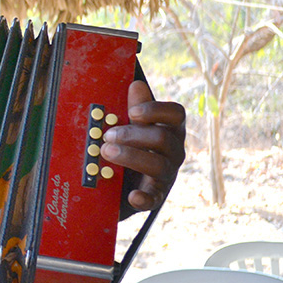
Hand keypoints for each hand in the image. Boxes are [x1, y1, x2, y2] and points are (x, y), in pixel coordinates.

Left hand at [101, 80, 185, 214]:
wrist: (122, 181)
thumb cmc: (131, 145)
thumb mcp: (131, 126)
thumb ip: (134, 108)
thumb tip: (136, 84)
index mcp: (169, 129)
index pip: (176, 114)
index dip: (156, 110)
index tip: (132, 112)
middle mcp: (173, 151)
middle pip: (163, 139)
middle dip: (133, 135)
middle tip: (107, 135)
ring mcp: (166, 174)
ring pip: (158, 165)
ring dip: (131, 157)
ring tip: (106, 151)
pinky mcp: (156, 196)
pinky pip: (154, 198)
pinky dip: (144, 197)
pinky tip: (132, 195)